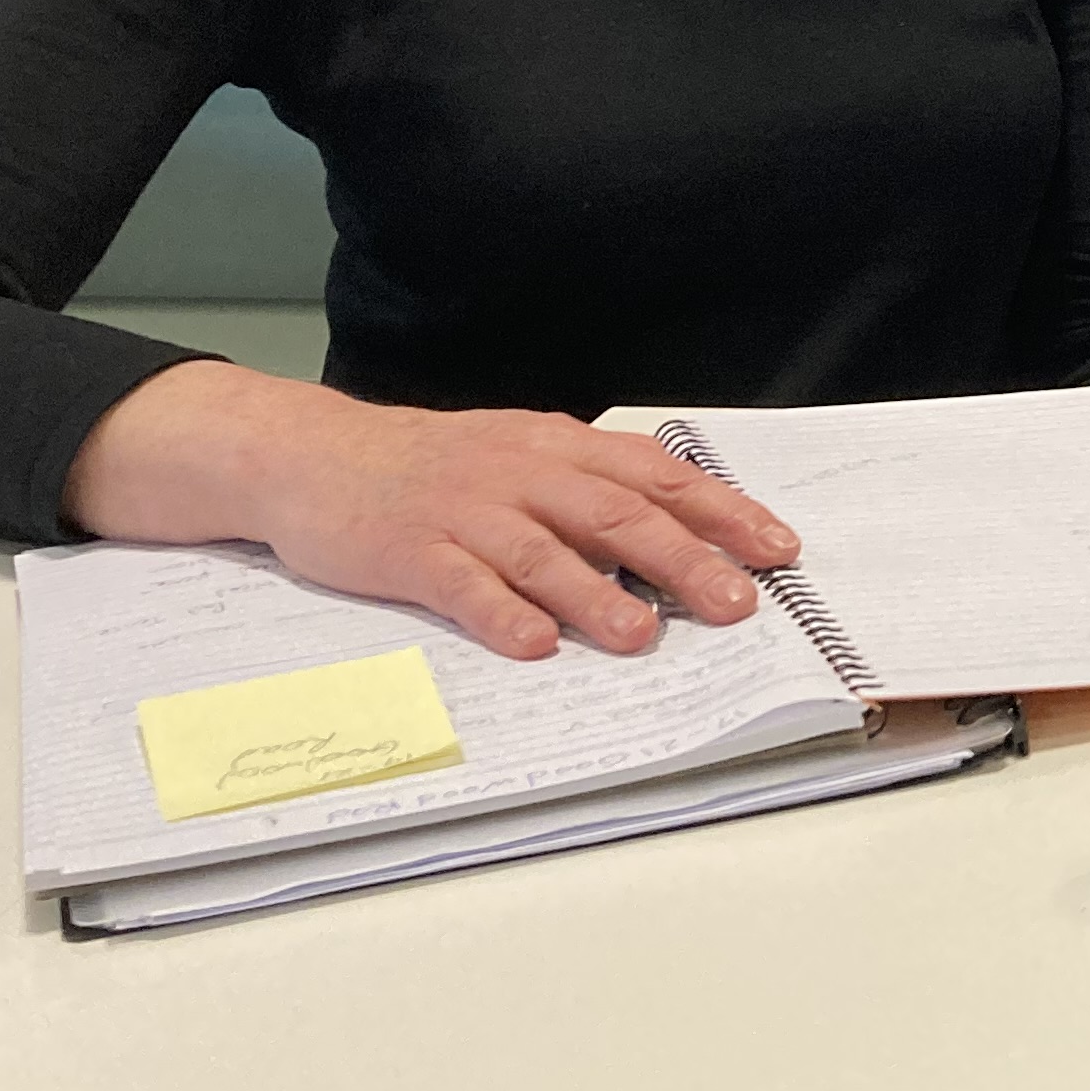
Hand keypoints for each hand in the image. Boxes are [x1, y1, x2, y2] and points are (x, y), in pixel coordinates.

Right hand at [63, 362, 803, 660]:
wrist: (313, 454)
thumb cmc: (433, 464)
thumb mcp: (520, 454)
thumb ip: (587, 486)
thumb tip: (680, 530)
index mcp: (556, 446)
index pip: (655, 475)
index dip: (721, 511)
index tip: (776, 548)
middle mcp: (519, 472)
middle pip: (616, 513)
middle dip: (684, 559)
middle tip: (737, 603)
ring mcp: (463, 510)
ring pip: (543, 550)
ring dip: (597, 594)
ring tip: (643, 635)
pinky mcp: (409, 550)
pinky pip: (461, 583)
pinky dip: (500, 614)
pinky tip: (535, 644)